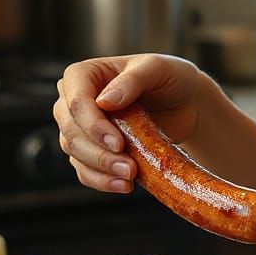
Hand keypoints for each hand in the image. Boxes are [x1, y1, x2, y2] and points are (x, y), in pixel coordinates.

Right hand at [53, 53, 205, 193]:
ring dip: (102, 169)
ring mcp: (79, 127)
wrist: (184, 102)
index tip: (118, 142)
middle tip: (129, 168)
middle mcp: (73, 100)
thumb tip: (105, 101)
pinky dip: (102, 180)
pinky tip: (123, 185)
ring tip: (130, 177)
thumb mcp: (157, 68)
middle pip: (71, 132)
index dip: (93, 125)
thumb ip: (132, 80)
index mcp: (82, 74)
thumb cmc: (169, 77)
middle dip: (99, 154)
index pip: (76, 102)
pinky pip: (85, 170)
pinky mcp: (90, 150)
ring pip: (75, 154)